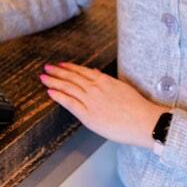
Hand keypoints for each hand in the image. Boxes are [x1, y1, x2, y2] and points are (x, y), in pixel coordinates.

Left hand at [40, 62, 165, 149]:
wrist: (143, 121)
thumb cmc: (136, 108)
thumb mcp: (122, 88)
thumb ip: (107, 81)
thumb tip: (97, 74)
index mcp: (104, 81)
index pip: (82, 71)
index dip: (69, 68)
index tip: (60, 65)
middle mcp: (95, 88)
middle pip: (72, 78)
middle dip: (57, 72)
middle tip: (46, 68)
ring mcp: (90, 101)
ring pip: (68, 88)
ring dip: (54, 81)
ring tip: (44, 78)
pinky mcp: (88, 115)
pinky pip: (69, 103)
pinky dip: (59, 96)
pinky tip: (50, 92)